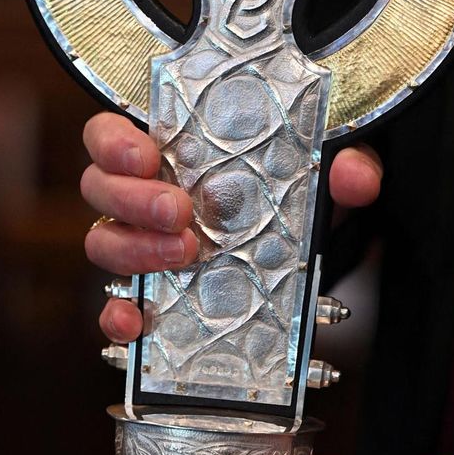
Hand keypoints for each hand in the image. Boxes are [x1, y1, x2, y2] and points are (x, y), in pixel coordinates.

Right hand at [81, 112, 382, 344]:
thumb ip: (345, 162)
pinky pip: (114, 306)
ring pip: (102, 243)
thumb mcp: (322, 166)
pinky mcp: (151, 293)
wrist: (306, 245)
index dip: (114, 142)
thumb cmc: (292, 189)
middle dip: (134, 199)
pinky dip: (117, 314)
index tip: (148, 154)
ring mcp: (142, 245)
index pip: (108, 134)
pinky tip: (136, 320)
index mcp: (169, 150)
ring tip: (184, 254)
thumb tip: (354, 177)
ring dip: (134, 250)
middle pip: (100, 188)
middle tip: (181, 211)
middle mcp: (143, 195)